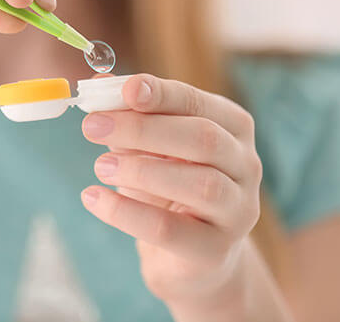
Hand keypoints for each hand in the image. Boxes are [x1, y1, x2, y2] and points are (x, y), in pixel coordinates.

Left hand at [79, 74, 262, 307]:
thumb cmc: (169, 184)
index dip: (162, 94)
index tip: (125, 89)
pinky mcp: (215, 251)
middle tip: (93, 126)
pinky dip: (126, 213)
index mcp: (233, 127)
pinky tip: (93, 198)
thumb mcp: (149, 144)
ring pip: (199, 184)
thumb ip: (128, 112)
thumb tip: (97, 85)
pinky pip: (169, 230)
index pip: (199, 103)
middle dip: (144, 129)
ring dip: (141, 170)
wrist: (188, 256)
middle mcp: (245, 165)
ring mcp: (238, 210)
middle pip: (204, 139)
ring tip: (100, 165)